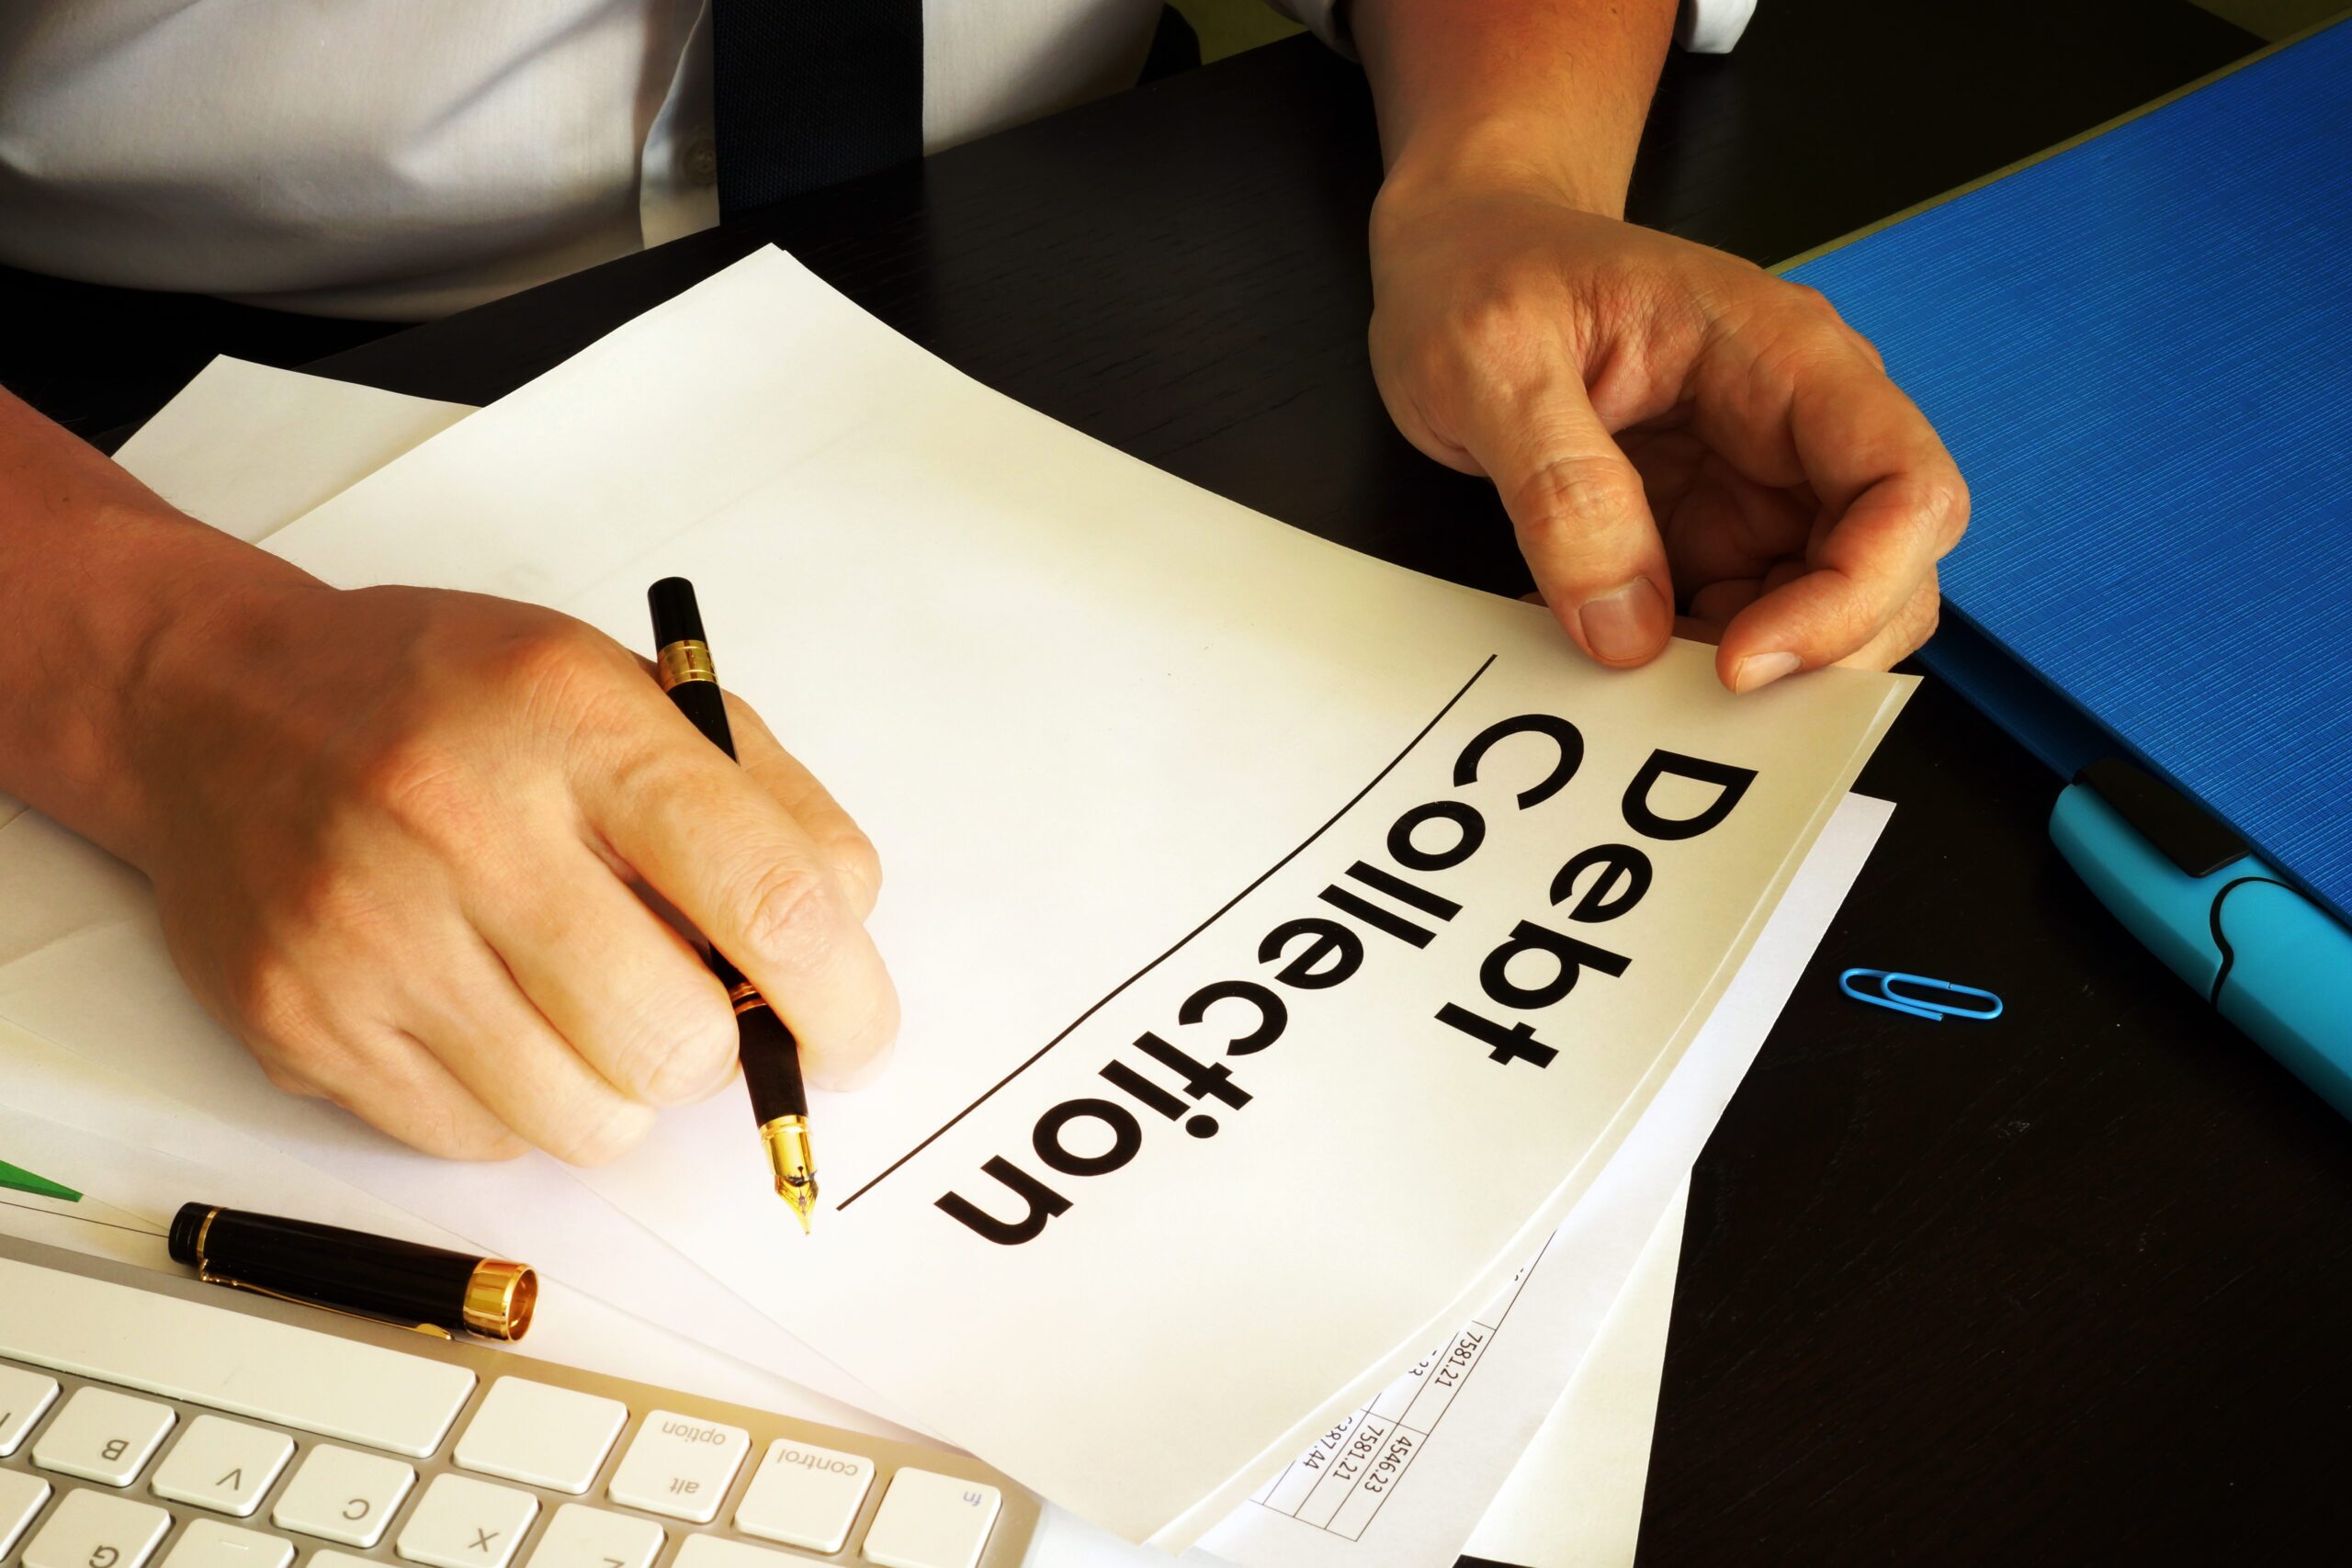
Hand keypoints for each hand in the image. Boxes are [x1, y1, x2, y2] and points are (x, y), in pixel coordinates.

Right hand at [114, 573, 896, 1162]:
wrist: (215, 705)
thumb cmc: (450, 701)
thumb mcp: (627, 690)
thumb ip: (765, 804)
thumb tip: (848, 941)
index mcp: (577, 723)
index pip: (769, 897)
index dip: (843, 998)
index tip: (855, 1033)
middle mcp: (465, 828)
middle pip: (677, 1041)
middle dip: (724, 1052)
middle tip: (704, 1010)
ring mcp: (372, 938)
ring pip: (587, 1122)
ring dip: (624, 1088)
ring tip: (588, 1003)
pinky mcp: (306, 1027)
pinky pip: (485, 1144)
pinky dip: (521, 1104)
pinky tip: (490, 1010)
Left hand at [1368, 177, 1965, 687]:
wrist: (1461, 252)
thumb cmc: (1485, 271)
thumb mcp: (1491, 360)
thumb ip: (1560, 487)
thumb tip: (1626, 629)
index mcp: (1782, 356)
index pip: (1905, 488)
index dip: (1854, 594)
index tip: (1744, 659)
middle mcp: (1796, 427)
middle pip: (1891, 573)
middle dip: (1812, 657)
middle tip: (1685, 697)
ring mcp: (1756, 487)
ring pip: (1821, 616)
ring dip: (1739, 671)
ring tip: (1620, 669)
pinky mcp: (1706, 531)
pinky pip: (1734, 622)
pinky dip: (1679, 661)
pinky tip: (1594, 643)